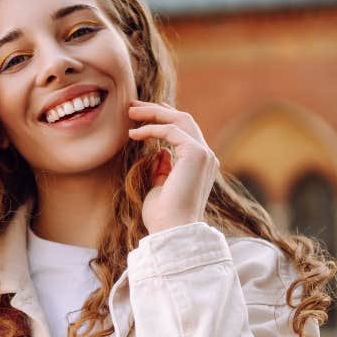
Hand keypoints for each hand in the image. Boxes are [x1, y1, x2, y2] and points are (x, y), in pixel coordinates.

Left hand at [127, 101, 219, 233]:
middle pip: (183, 120)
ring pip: (180, 119)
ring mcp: (203, 154)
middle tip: (132, 106)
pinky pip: (172, 130)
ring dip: (153, 113)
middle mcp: (205, 156)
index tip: (144, 113)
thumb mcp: (159, 188)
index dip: (165, 118)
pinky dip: (152, 128)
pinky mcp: (196, 153)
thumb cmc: (162, 216)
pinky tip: (134, 134)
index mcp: (199, 164)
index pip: (185, 131)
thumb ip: (162, 169)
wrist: (172, 230)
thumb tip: (159, 151)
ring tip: (130, 113)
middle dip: (157, 110)